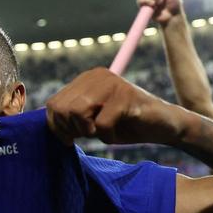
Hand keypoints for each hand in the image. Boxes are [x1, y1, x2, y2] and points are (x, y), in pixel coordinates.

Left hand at [46, 68, 189, 146]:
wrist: (162, 126)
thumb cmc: (123, 125)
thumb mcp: (90, 121)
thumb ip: (70, 118)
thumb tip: (49, 125)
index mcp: (85, 79)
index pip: (53, 104)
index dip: (58, 126)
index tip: (72, 137)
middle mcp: (97, 75)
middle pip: (63, 109)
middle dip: (73, 129)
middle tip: (90, 134)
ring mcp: (112, 83)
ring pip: (78, 113)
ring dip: (89, 131)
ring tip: (103, 131)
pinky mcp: (126, 96)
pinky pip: (101, 124)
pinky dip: (107, 136)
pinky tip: (117, 133)